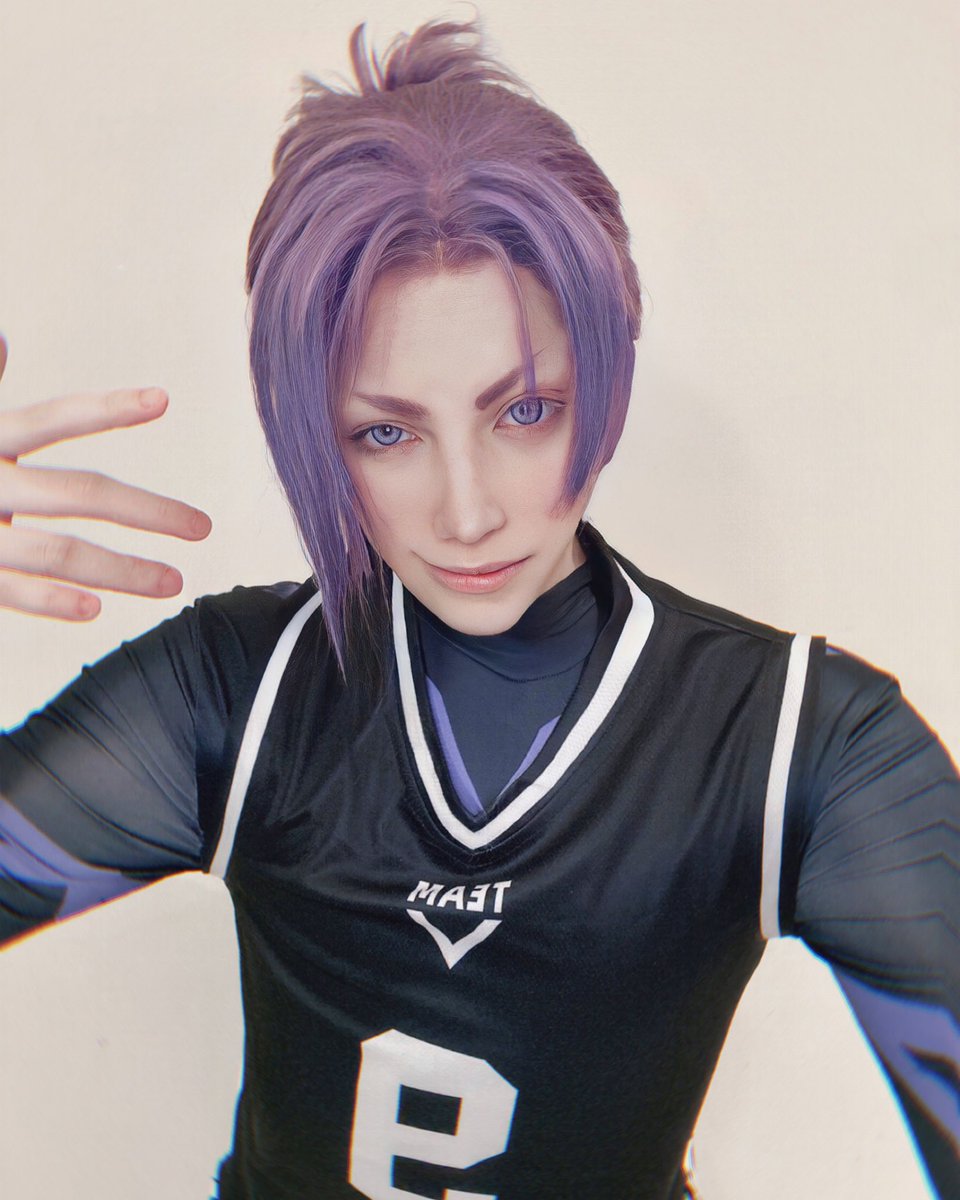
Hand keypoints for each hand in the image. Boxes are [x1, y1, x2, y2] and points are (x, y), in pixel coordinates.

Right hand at [0, 334, 211, 619]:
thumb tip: (2, 340)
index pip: (51, 419)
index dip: (106, 409)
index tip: (163, 401)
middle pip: (78, 495)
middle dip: (148, 512)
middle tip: (203, 529)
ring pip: (56, 553)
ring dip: (120, 570)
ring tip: (173, 584)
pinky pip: (6, 592)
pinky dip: (47, 601)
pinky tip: (93, 609)